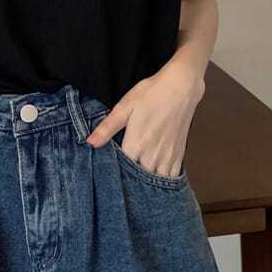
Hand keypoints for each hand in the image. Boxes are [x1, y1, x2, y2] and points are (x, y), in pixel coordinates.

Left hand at [85, 61, 205, 178]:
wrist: (181, 87)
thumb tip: (90, 143)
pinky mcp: (179, 154)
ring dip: (147, 184)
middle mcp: (152, 154)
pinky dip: (163, 180)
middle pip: (138, 180)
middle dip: (129, 181)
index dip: (113, 173)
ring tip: (137, 181)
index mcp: (136, 144)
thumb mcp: (125, 107)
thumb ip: (107, 127)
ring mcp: (167, 156)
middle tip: (120, 179)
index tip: (106, 172)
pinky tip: (155, 177)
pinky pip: (171, 177)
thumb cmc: (152, 94)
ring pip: (155, 182)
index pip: (121, 170)